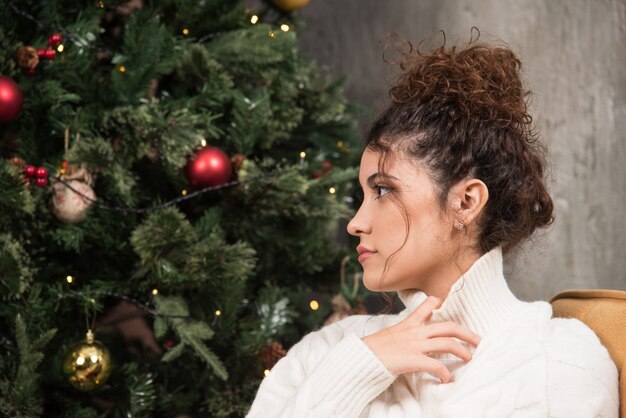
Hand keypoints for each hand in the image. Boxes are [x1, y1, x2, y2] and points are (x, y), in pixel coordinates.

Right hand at [361, 296, 480, 382]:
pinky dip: (445, 373)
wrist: (361, 356)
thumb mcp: (390, 334)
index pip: (427, 305)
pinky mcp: (413, 359)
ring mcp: (415, 345)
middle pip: (448, 327)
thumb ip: (404, 334)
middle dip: (466, 333)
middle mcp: (415, 331)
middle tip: (478, 341)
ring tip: (469, 359)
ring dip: (462, 351)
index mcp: (409, 323)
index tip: (448, 306)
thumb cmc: (373, 348)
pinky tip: (447, 379)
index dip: (439, 304)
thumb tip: (410, 340)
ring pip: (447, 344)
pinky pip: (436, 366)